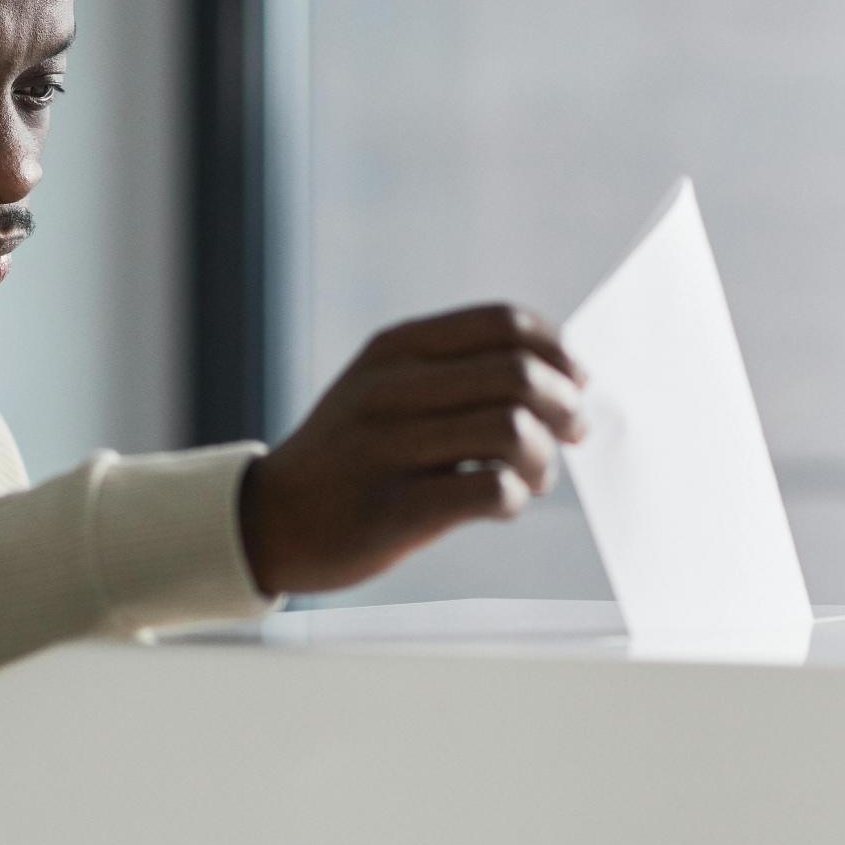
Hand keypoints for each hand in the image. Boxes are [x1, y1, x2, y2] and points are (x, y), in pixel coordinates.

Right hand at [239, 304, 585, 596]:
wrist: (269, 520)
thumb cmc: (350, 457)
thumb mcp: (383, 388)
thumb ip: (456, 372)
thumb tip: (563, 376)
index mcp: (394, 349)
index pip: (503, 323)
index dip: (558, 352)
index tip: (574, 383)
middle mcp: (389, 389)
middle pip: (518, 376)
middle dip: (566, 407)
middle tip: (572, 434)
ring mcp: (387, 449)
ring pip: (511, 430)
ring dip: (542, 458)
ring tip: (533, 475)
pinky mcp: (392, 509)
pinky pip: (489, 490)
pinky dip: (514, 497)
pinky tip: (502, 503)